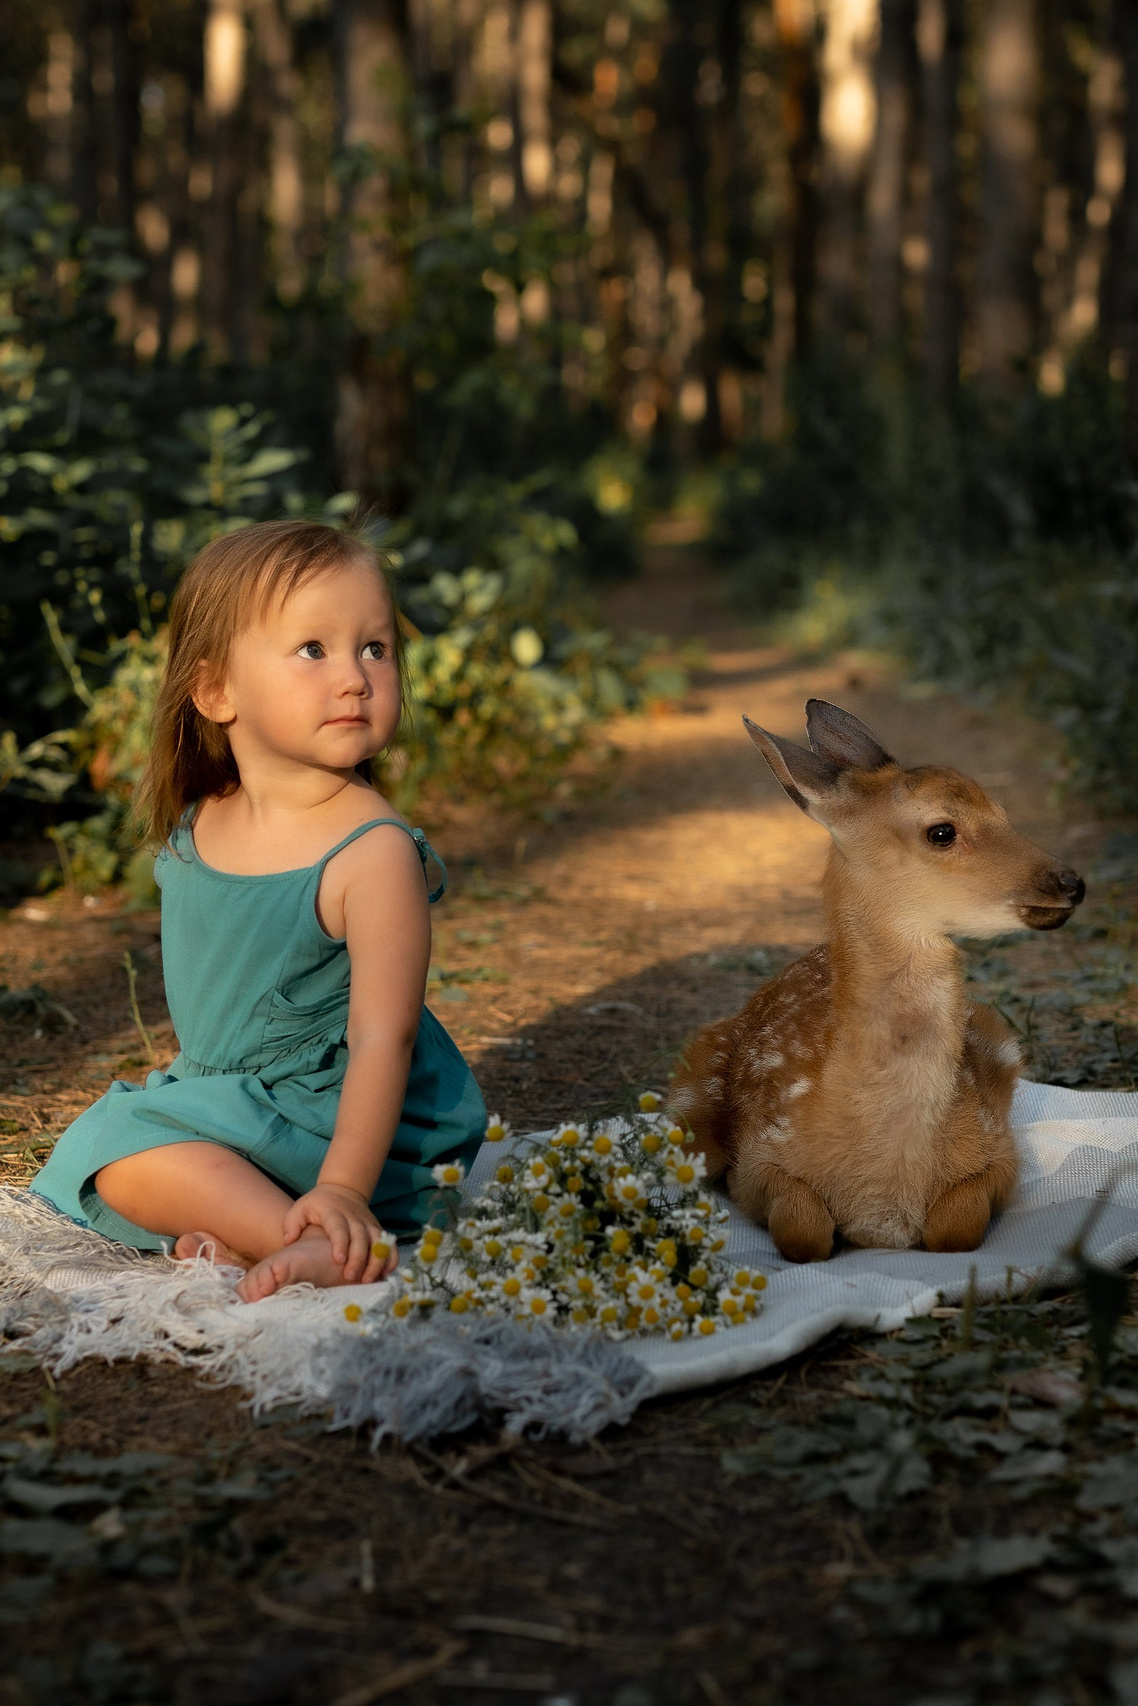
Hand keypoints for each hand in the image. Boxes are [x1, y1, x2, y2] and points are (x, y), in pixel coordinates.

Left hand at [282, 1184, 398, 1282]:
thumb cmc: (318, 1205)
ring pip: (378, 1242)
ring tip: (368, 1280)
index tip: (339, 1260)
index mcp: (334, 1214)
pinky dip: (390, 1258)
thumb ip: (292, 1223)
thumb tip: (290, 1240)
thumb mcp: (301, 1207)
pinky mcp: (378, 1230)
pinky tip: (385, 1274)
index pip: (339, 1228)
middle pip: (361, 1238)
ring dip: (376, 1261)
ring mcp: (369, 1224)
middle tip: (350, 1277)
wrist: (343, 1190)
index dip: (341, 1243)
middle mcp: (354, 1218)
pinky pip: (389, 1244)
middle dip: (358, 1258)